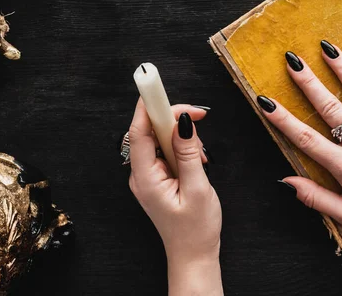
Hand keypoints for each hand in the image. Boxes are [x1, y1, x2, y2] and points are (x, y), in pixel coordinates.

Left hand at [128, 100, 222, 295]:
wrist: (194, 255)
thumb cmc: (195, 230)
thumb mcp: (198, 188)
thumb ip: (189, 153)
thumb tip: (183, 121)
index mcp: (145, 178)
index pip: (139, 131)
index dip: (148, 106)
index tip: (155, 86)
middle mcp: (141, 174)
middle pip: (149, 131)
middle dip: (173, 118)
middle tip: (198, 115)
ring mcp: (148, 176)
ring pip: (160, 140)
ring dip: (181, 137)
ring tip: (202, 155)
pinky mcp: (158, 177)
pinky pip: (166, 151)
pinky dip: (182, 149)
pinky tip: (198, 162)